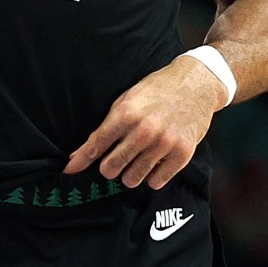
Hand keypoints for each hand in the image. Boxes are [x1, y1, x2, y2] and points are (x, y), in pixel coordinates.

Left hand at [65, 54, 221, 188]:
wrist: (197, 84)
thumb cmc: (157, 90)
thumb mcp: (127, 100)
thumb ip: (104, 128)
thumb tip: (78, 156)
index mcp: (126, 113)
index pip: (96, 145)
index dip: (80, 162)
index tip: (69, 172)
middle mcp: (144, 130)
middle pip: (111, 168)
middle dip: (109, 167)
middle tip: (116, 160)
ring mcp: (164, 143)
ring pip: (132, 179)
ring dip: (130, 174)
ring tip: (136, 160)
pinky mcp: (182, 153)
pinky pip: (156, 182)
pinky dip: (152, 176)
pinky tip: (154, 162)